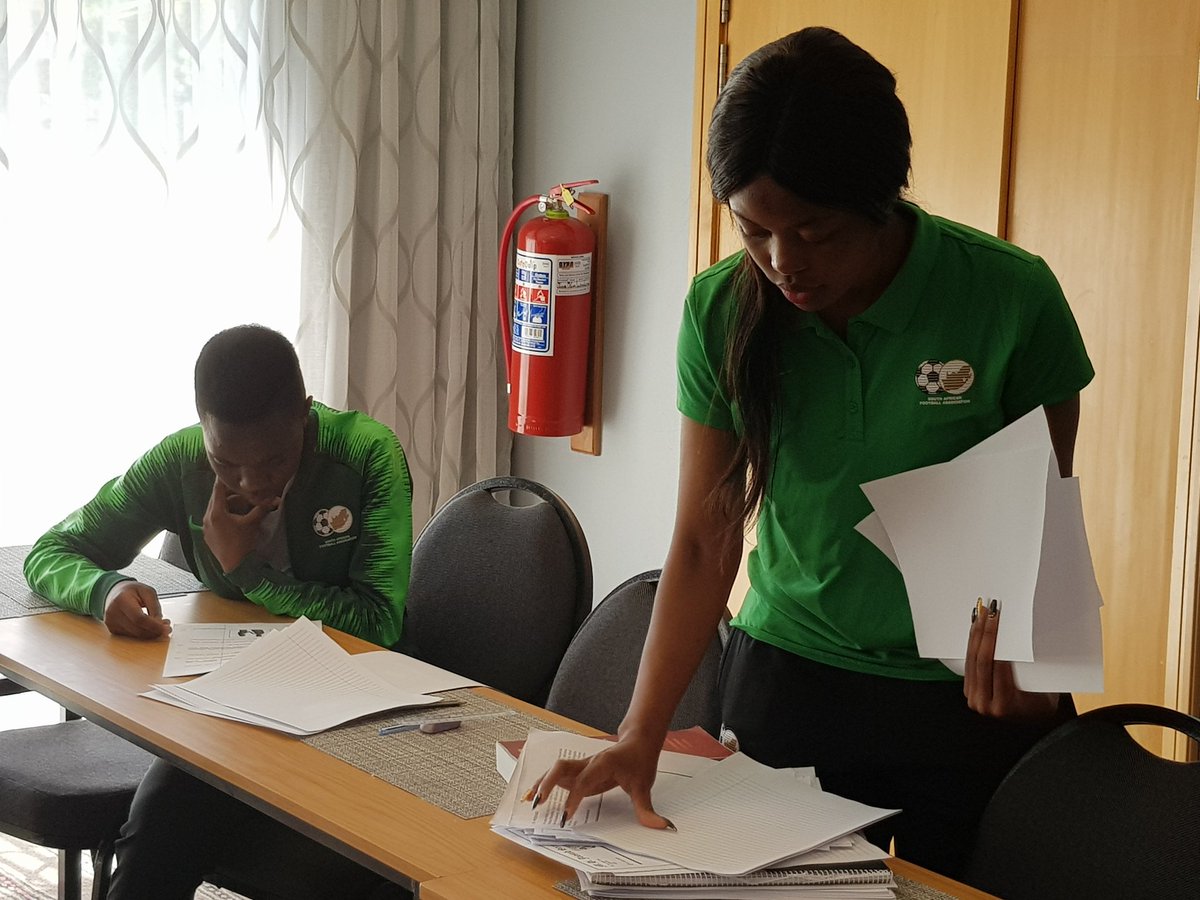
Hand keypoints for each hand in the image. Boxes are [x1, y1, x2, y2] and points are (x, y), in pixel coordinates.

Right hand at [103, 581, 171, 638]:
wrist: (115, 593)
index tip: (166, 629)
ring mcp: (111, 622)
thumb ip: (155, 608)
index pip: (139, 618)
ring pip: (135, 635)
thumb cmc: (132, 591)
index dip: (154, 626)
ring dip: (150, 634)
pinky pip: (131, 636)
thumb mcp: (148, 592)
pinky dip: (142, 635)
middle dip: (155, 632)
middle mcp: (113, 612)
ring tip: (160, 627)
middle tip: (167, 629)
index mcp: (122, 600)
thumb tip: (160, 624)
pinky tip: (149, 629)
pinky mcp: (112, 629)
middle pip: (137, 629)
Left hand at [203, 479, 275, 572]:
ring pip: (214, 509)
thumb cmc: (242, 543)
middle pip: (215, 498)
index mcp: (216, 513)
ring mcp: (206, 527)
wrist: (234, 567)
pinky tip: (233, 517)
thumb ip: (261, 508)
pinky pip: (213, 519)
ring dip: (226, 504)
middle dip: (228, 492)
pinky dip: (222, 514)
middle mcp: (207, 517)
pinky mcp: (208, 535)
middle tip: (238, 487)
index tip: (228, 471)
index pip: (218, 489)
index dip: (224, 479)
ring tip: (239, 503)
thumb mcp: (252, 523)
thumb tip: (275, 498)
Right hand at [525, 731, 674, 829]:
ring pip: (556, 769)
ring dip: (542, 783)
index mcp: (603, 763)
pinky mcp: (580, 770)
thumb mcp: (644, 785)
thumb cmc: (639, 759)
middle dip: (548, 783)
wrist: (637, 741)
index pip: (584, 780)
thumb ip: (647, 808)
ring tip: (528, 800)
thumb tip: (661, 826)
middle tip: (538, 802)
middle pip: (562, 767)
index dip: (574, 797)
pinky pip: (559, 775)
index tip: (566, 815)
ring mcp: (582, 765)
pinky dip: (545, 784)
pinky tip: (535, 795)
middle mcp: (589, 762)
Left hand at [964, 598, 1059, 719]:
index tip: (1000, 617)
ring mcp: (975, 700)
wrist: (1034, 719)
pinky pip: (968, 664)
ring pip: (972, 660)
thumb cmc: (1044, 700)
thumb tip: (1025, 631)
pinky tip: (975, 629)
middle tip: (989, 610)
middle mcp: (986, 704)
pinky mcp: (969, 692)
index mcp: (1005, 704)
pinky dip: (972, 644)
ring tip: (980, 614)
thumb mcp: (1041, 685)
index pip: (998, 664)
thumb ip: (1028, 666)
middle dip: (985, 631)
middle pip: (982, 659)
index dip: (996, 638)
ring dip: (976, 634)